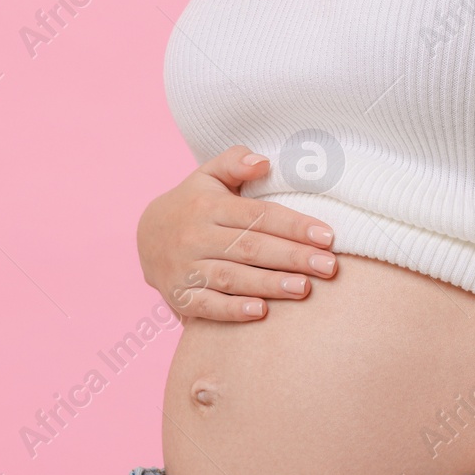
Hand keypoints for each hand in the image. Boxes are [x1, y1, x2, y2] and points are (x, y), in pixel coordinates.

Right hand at [138, 145, 338, 321]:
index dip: (294, 226)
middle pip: (250, 247)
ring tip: (304, 289)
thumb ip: (235, 162)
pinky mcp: (179, 296)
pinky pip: (207, 305)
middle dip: (292, 257)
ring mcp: (185, 268)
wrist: (145, 237)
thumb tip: (263, 162)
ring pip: (232, 277)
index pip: (258, 215)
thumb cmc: (194, 205)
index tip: (327, 236)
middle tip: (328, 266)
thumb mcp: (209, 176)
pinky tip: (261, 312)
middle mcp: (195, 237)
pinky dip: (233, 310)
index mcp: (208, 207)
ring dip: (269, 284)